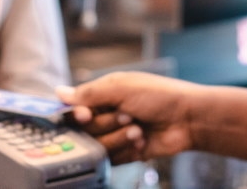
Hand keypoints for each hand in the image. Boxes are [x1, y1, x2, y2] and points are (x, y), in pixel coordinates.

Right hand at [57, 72, 201, 164]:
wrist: (188, 119)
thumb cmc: (159, 95)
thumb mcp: (122, 88)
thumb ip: (89, 93)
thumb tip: (58, 93)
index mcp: (103, 94)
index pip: (75, 108)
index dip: (77, 115)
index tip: (86, 115)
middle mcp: (106, 114)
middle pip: (85, 129)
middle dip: (106, 123)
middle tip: (127, 115)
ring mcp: (115, 134)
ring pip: (98, 145)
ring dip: (119, 136)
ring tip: (138, 129)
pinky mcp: (125, 152)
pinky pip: (111, 158)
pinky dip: (126, 149)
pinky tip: (142, 139)